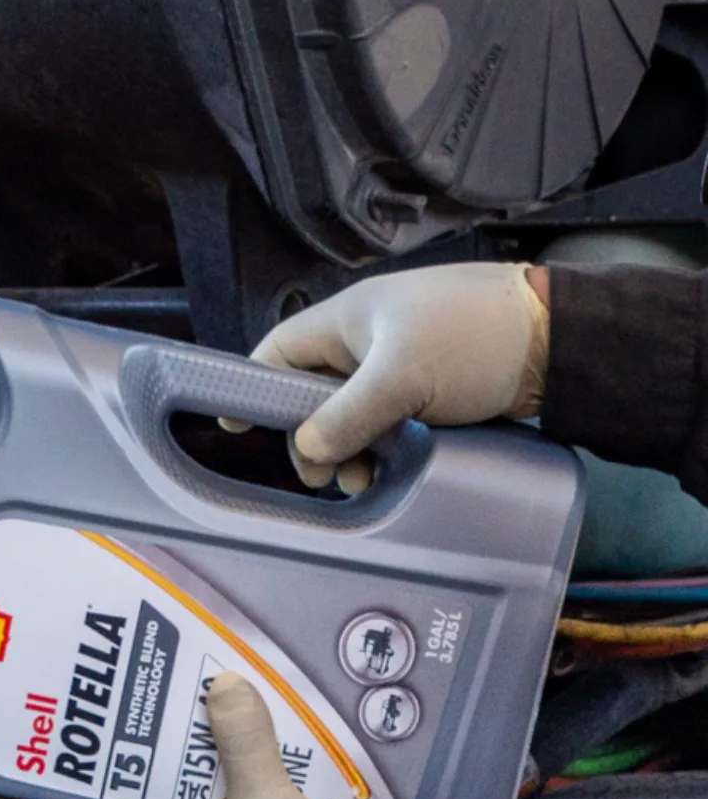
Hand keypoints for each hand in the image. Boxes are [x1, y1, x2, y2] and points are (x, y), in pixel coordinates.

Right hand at [249, 262, 549, 489]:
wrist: (559, 338)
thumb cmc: (471, 339)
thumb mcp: (401, 379)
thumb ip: (345, 417)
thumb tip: (307, 451)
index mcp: (348, 319)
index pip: (278, 351)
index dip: (252, 386)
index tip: (237, 426)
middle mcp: (367, 339)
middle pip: (311, 393)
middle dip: (311, 438)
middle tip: (325, 475)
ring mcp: (401, 363)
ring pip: (350, 413)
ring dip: (348, 450)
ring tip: (361, 479)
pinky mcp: (432, 387)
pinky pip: (386, 420)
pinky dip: (380, 446)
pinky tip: (387, 469)